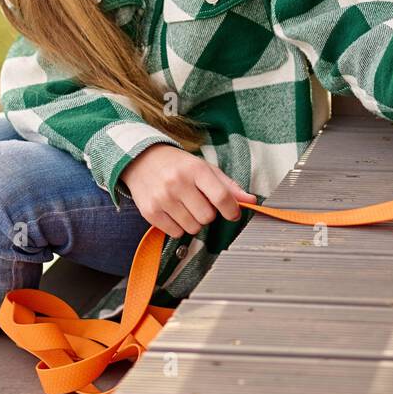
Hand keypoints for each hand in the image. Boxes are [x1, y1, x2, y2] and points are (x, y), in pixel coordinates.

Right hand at [120, 144, 257, 237]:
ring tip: (185, 206)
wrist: (141, 160)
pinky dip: (178, 227)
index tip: (233, 213)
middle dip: (208, 214)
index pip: (221, 197)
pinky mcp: (150, 212)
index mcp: (196, 170)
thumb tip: (251, 201)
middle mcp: (178, 183)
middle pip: (207, 217)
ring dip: (193, 221)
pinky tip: (174, 212)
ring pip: (192, 228)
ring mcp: (163, 198)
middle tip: (200, 203)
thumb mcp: (205, 168)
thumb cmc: (179, 165)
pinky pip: (176, 233)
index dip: (232, 210)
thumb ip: (229, 186)